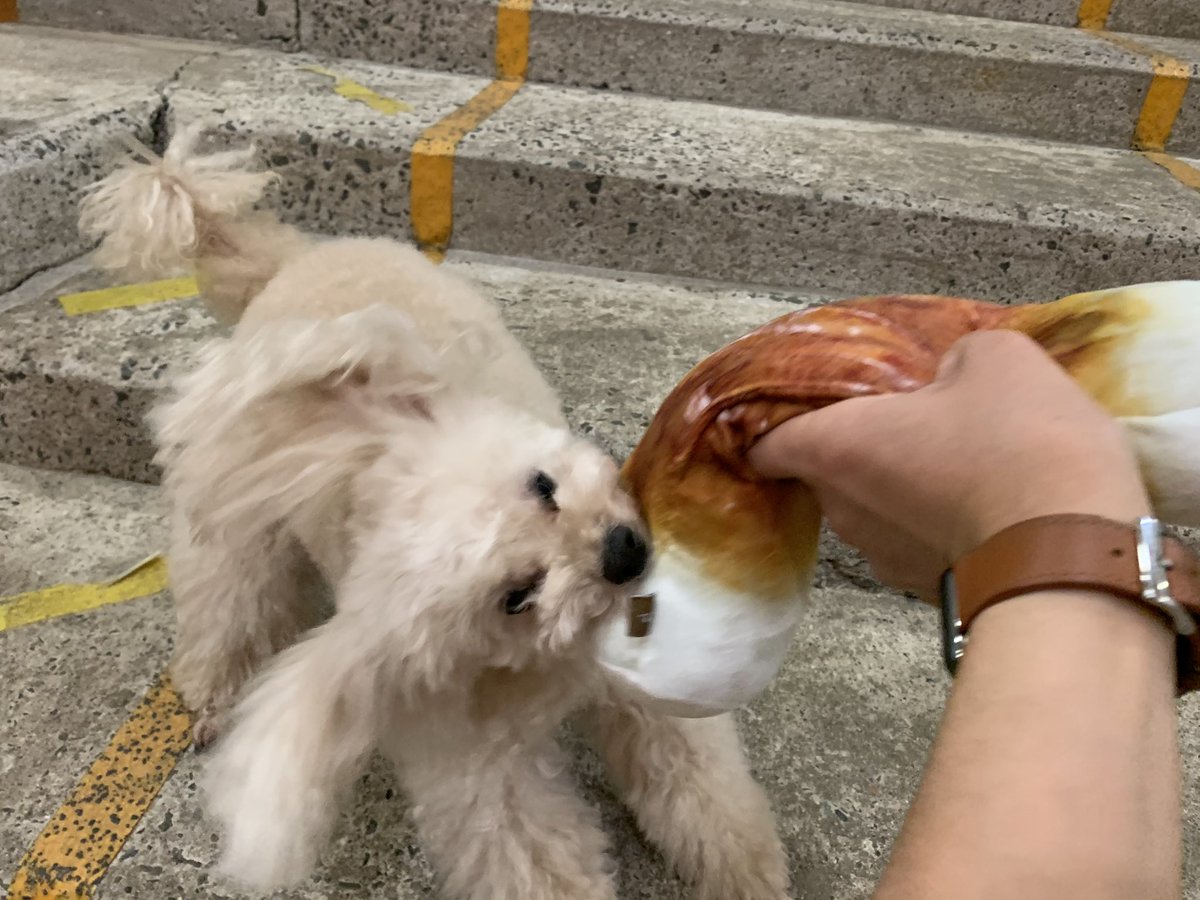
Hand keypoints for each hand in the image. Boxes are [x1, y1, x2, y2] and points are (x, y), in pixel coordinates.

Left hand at [749, 330, 1150, 598]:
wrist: (1071, 557)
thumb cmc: (1018, 443)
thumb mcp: (996, 359)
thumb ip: (952, 358)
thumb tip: (948, 379)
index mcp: (835, 447)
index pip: (766, 443)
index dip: (777, 423)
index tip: (807, 407)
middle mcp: (842, 509)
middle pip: (827, 471)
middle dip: (861, 447)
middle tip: (913, 419)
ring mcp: (880, 557)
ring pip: (873, 509)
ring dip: (901, 486)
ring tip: (960, 462)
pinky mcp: (922, 591)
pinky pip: (916, 541)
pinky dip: (935, 523)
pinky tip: (984, 504)